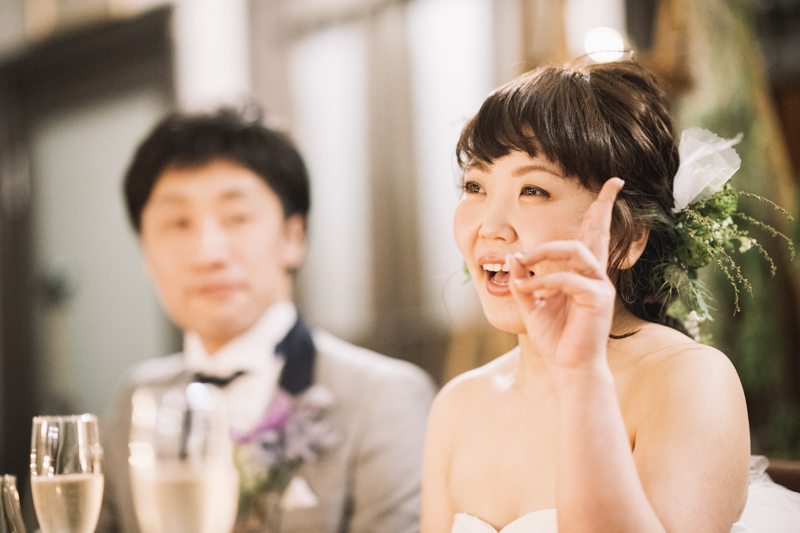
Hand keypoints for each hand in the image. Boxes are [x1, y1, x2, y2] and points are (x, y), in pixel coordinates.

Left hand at [507, 178, 623, 370]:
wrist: (569, 368)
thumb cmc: (555, 338)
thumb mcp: (531, 305)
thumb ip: (523, 279)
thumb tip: (513, 256)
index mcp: (583, 275)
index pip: (594, 235)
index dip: (602, 209)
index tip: (614, 183)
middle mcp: (596, 276)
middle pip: (595, 233)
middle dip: (600, 207)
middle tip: (597, 192)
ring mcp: (600, 287)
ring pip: (576, 251)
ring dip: (543, 252)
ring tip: (521, 260)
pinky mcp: (598, 300)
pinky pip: (569, 280)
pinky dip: (543, 281)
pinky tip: (527, 289)